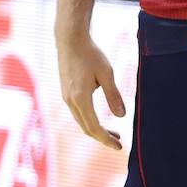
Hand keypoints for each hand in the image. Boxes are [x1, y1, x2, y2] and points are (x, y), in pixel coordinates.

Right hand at [55, 24, 124, 149]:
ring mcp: (65, 97)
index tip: (119, 146)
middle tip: (119, 141)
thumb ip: (113, 95)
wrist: (70, 40)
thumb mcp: (106, 73)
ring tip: (113, 131)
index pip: (94, 127)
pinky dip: (89, 119)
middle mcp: (70, 101)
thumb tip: (121, 116)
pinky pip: (77, 112)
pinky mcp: (66, 92)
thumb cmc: (90, 54)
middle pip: (86, 128)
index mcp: (80, 98)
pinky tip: (99, 116)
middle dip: (102, 137)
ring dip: (96, 128)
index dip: (106, 139)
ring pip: (81, 121)